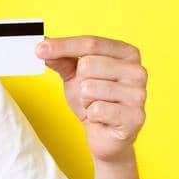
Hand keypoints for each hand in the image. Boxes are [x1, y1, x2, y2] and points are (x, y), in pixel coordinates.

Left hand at [35, 34, 146, 163]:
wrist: (105, 135)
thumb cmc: (94, 100)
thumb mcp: (75, 76)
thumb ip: (61, 59)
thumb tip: (43, 46)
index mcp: (127, 53)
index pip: (91, 43)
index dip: (63, 46)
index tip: (38, 50)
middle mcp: (138, 70)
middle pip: (88, 64)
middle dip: (79, 82)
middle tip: (89, 94)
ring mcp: (139, 94)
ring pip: (90, 88)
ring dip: (85, 101)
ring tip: (96, 105)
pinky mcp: (135, 116)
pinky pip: (96, 110)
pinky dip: (92, 116)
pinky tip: (102, 118)